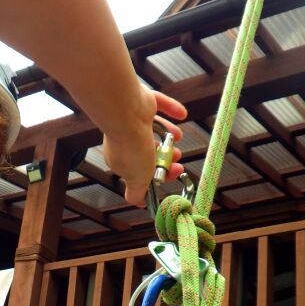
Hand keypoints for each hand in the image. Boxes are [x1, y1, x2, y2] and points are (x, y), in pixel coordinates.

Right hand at [102, 86, 186, 206]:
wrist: (126, 114)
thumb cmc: (131, 148)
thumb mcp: (137, 180)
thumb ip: (137, 193)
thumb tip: (139, 204)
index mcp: (123, 159)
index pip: (142, 169)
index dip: (160, 173)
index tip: (174, 173)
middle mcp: (126, 138)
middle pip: (148, 149)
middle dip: (165, 155)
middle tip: (177, 156)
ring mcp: (133, 119)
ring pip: (152, 127)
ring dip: (168, 133)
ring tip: (178, 137)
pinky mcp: (142, 101)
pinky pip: (159, 104)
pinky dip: (171, 109)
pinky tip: (182, 114)